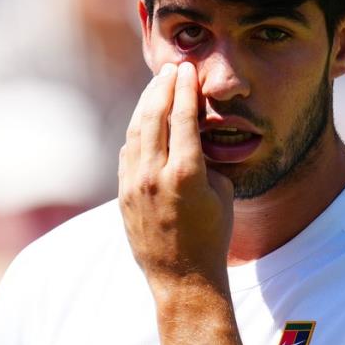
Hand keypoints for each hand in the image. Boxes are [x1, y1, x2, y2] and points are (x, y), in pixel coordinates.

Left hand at [118, 61, 233, 296]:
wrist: (182, 277)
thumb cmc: (212, 236)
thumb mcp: (222, 193)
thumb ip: (206, 160)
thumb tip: (194, 137)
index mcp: (185, 174)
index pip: (182, 117)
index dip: (184, 89)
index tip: (186, 69)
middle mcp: (154, 175)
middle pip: (153, 116)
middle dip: (162, 87)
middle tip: (170, 67)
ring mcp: (134, 185)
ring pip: (136, 132)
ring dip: (146, 105)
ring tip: (157, 85)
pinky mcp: (122, 194)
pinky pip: (128, 152)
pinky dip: (136, 131)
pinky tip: (144, 119)